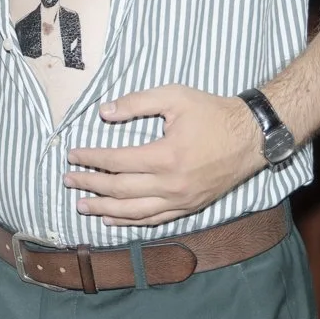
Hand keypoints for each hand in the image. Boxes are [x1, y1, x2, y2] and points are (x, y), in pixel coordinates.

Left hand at [63, 84, 264, 226]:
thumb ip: (137, 103)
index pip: (117, 162)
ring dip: (104, 209)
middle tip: (68, 180)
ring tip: (82, 205)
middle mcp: (171, 184)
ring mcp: (181, 200)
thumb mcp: (174, 96)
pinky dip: (130, 221)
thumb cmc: (212, 112)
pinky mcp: (190, 207)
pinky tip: (112, 219)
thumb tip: (105, 112)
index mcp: (165, 156)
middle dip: (90, 185)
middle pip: (120, 190)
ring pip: (134, 211)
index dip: (91, 160)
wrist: (251, 136)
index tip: (72, 156)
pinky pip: (154, 219)